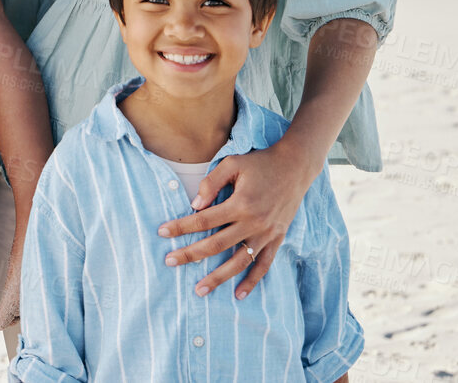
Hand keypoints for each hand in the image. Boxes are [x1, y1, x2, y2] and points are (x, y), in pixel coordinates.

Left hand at [157, 133, 319, 299]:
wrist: (295, 167)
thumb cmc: (260, 162)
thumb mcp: (233, 163)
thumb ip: (212, 182)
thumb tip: (195, 206)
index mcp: (241, 204)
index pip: (204, 220)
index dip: (181, 227)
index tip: (162, 232)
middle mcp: (253, 222)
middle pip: (216, 245)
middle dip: (191, 255)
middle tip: (169, 262)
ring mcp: (267, 234)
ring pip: (239, 261)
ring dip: (218, 278)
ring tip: (200, 290)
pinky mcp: (277, 239)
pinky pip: (264, 265)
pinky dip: (252, 281)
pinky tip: (239, 295)